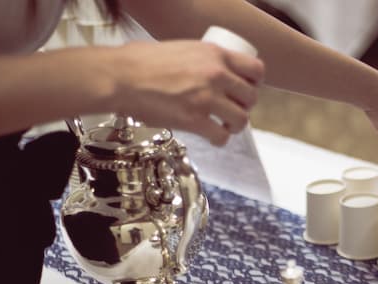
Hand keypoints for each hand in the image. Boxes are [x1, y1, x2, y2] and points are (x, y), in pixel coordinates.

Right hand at [110, 40, 264, 145]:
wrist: (121, 77)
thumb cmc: (141, 62)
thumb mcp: (181, 49)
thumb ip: (200, 60)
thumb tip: (208, 70)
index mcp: (214, 54)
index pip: (256, 69)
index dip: (255, 83)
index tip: (246, 89)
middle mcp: (216, 74)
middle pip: (251, 97)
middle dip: (245, 106)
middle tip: (232, 109)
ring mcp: (207, 98)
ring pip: (241, 119)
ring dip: (234, 125)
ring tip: (223, 125)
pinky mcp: (195, 120)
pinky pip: (221, 136)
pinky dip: (219, 140)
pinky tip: (212, 136)